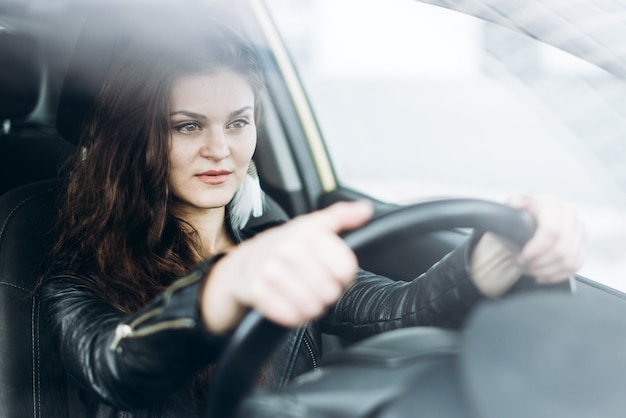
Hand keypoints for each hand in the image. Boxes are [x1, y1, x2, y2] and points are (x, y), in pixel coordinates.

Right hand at [199, 201, 373, 332]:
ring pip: (311, 306)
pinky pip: (290, 317)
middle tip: (317, 286)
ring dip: (312, 307)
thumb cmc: (285, 245)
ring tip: (306, 296)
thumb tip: (365, 209)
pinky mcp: (257, 292)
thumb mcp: (312, 225)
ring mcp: (270, 271)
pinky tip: (292, 305)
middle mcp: (288, 250)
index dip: (344, 277)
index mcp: (306, 233)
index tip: (335, 274)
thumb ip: (342, 216)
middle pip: (329, 291)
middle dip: (327, 293)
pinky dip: (294, 316)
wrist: (245, 262)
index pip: (345, 268)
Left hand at [471, 194, 586, 296]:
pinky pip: (575, 266)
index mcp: (551, 203)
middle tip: (523, 266)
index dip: (536, 250)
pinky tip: (542, 275)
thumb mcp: (509, 209)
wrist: (524, 224)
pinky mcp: (583, 243)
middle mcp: (569, 213)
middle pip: (561, 250)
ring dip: (546, 271)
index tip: (521, 257)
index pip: (551, 232)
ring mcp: (579, 228)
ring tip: (530, 270)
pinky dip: (557, 275)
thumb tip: (518, 203)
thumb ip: (513, 203)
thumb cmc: (515, 217)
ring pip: (569, 261)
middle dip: (539, 263)